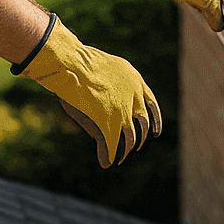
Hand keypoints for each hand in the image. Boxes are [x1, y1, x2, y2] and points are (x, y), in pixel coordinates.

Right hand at [19, 18, 161, 167]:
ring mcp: (122, 110)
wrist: (68, 62)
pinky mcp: (108, 122)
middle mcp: (133, 95)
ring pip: (130, 137)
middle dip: (140, 137)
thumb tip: (108, 98)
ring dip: (124, 150)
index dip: (155, 119)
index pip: (151, 103)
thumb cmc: (78, 64)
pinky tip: (108, 160)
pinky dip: (111, 154)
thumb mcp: (100, 75)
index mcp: (134, 79)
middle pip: (142, 123)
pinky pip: (113, 143)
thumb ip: (109, 88)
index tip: (155, 131)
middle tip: (134, 146)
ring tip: (119, 157)